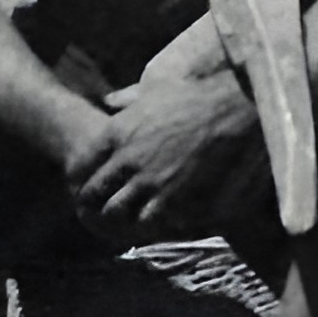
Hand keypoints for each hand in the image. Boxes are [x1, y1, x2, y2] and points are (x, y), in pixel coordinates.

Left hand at [69, 70, 261, 242]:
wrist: (234, 108)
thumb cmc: (197, 94)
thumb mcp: (154, 90)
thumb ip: (127, 98)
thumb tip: (107, 100)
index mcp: (118, 131)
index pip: (83, 162)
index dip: (83, 174)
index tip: (92, 180)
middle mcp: (127, 159)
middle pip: (92, 193)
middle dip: (95, 202)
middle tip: (104, 207)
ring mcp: (148, 181)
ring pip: (116, 213)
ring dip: (120, 217)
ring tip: (130, 219)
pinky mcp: (173, 199)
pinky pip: (149, 224)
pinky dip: (149, 226)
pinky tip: (157, 221)